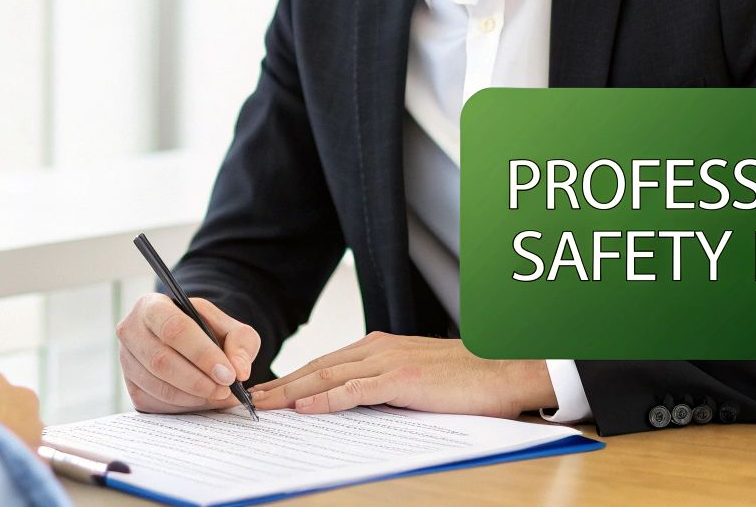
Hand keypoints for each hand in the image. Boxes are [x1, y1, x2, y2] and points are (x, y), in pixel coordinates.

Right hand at [115, 293, 260, 412]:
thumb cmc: (207, 331)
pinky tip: (201, 400)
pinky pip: (155, 403)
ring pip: (157, 386)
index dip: (202, 354)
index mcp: (153, 306)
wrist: (188, 343)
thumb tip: (239, 370)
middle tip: (225, 389)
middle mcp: (131, 331)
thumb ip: (241, 342)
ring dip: (193, 397)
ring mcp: (126, 361)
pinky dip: (183, 406)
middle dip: (198, 380)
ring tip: (218, 395)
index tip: (228, 374)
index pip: (174, 329)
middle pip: (160, 361)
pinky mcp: (131, 387)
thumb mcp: (229, 326)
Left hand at [250, 333, 555, 417]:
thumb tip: (355, 403)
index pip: (326, 363)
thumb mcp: (417, 378)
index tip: (267, 390)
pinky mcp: (404, 379)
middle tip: (250, 397)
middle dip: (281, 383)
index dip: (293, 377)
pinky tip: (304, 407)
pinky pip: (355, 391)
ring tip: (264, 403)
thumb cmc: (467, 377)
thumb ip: (385, 385)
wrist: (505, 368)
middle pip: (318, 367)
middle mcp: (379, 350)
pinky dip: (326, 398)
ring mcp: (390, 363)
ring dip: (291, 390)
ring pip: (328, 376)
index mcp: (381, 348)